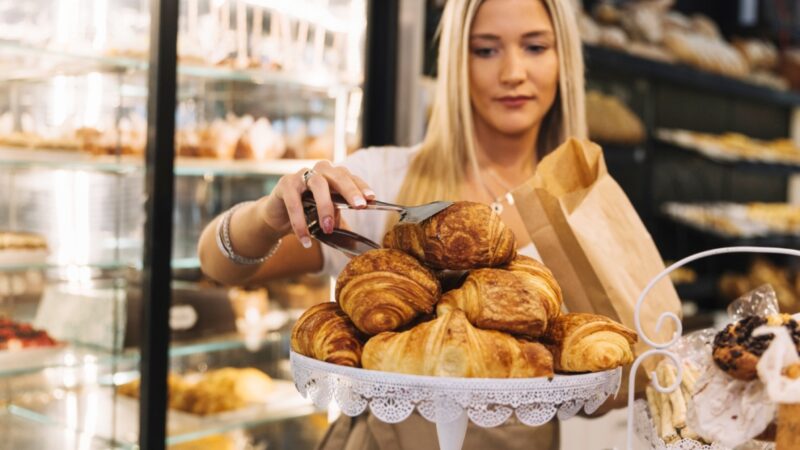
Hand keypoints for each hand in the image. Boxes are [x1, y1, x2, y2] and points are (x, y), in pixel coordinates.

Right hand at [261, 161, 375, 247]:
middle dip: (350, 191)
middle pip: (338, 176)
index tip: (372, 198)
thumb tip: (356, 256)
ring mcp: (301, 175)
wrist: (278, 217)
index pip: (351, 177)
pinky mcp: (285, 184)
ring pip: (318, 184)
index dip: (361, 186)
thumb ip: (342, 231)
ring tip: (328, 229)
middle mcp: (319, 171)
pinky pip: (294, 202)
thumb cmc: (307, 215)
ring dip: (325, 206)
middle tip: (359, 206)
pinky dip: (300, 222)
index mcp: (334, 176)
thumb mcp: (327, 221)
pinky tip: (305, 239)